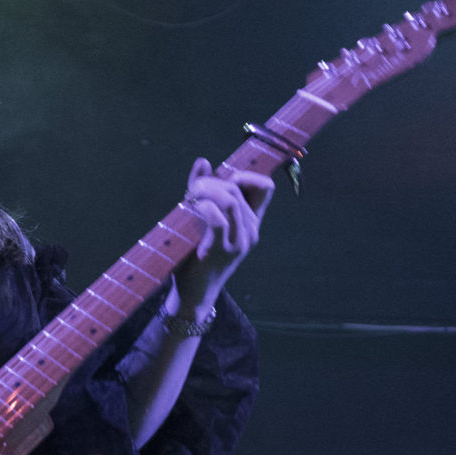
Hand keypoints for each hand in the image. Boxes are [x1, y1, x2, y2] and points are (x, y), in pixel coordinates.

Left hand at [173, 157, 273, 306]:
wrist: (192, 292)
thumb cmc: (195, 255)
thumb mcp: (200, 219)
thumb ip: (203, 191)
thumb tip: (203, 161)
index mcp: (250, 222)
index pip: (265, 187)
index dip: (245, 174)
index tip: (221, 179)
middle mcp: (250, 230)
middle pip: (240, 189)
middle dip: (214, 181)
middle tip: (192, 189)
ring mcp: (239, 241)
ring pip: (231, 200)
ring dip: (207, 190)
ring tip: (190, 196)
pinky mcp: (222, 251)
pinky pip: (217, 219)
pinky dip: (204, 208)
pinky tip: (192, 209)